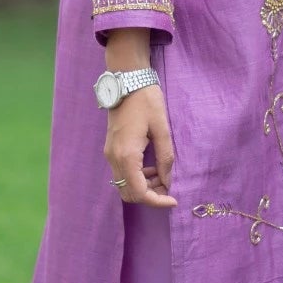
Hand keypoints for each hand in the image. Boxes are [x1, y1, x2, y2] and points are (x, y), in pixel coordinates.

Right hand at [104, 84, 177, 207]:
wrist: (127, 81)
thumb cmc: (146, 101)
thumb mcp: (162, 129)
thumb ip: (165, 158)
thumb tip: (167, 181)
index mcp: (127, 155)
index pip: (139, 192)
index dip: (157, 201)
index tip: (173, 200)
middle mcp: (113, 158)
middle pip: (128, 193)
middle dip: (149, 195)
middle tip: (168, 186)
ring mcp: (109, 153)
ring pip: (123, 184)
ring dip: (143, 186)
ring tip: (162, 175)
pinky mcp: (110, 149)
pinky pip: (121, 173)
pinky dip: (136, 177)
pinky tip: (150, 167)